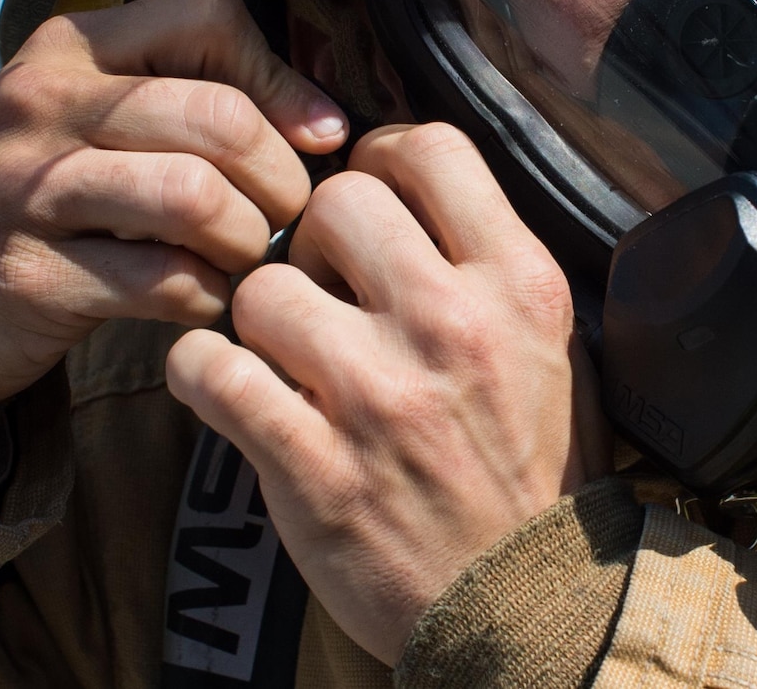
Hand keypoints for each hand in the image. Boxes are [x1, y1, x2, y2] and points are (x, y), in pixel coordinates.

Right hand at [0, 0, 347, 408]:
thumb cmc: (33, 197)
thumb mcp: (86, 117)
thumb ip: (187, 97)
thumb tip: (326, 123)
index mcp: (70, 48)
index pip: (210, 16)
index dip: (283, 80)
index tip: (311, 136)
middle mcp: (41, 104)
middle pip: (219, 117)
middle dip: (282, 178)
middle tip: (286, 215)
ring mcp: (26, 191)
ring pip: (196, 198)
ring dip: (248, 241)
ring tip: (243, 257)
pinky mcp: (26, 277)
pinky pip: (163, 282)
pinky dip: (207, 297)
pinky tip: (201, 298)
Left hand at [165, 123, 608, 665]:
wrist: (529, 608)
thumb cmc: (536, 470)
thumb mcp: (555, 346)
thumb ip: (491, 265)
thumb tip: (416, 194)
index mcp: (519, 285)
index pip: (430, 148)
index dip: (379, 155)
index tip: (367, 194)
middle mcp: (451, 325)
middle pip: (334, 201)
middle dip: (311, 235)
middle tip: (317, 280)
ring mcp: (378, 397)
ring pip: (261, 285)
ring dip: (257, 314)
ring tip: (279, 351)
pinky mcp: (314, 467)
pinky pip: (210, 370)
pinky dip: (202, 372)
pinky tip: (229, 388)